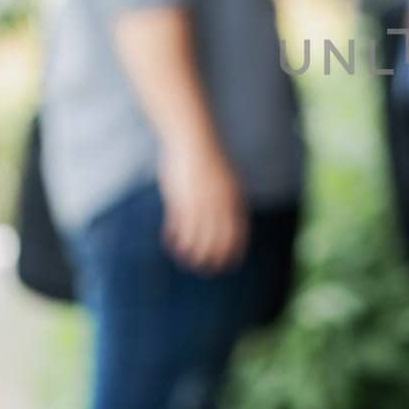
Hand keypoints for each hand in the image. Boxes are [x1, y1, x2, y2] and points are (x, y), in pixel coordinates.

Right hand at [158, 134, 247, 271]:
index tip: (231, 262)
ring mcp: (198, 200)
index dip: (233, 249)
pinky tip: (172, 243)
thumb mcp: (225, 180)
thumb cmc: (208, 158)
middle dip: (212, 256)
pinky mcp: (180, 197)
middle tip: (207, 269)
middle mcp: (217, 202)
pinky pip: (178, 224)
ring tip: (187, 260)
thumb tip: (228, 216)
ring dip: (191, 250)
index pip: (237, 231)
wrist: (194, 139)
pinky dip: (175, 236)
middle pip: (216, 238)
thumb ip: (226, 200)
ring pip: (195, 235)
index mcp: (232, 197)